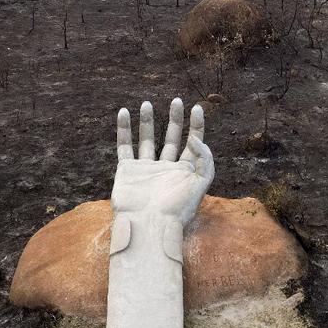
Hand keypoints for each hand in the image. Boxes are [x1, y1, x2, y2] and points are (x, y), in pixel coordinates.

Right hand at [112, 98, 212, 225]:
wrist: (148, 227)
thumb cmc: (176, 210)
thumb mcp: (200, 184)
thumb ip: (204, 159)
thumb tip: (194, 139)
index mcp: (185, 172)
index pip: (193, 143)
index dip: (196, 125)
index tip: (196, 107)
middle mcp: (166, 168)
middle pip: (171, 138)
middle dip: (174, 119)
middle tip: (176, 100)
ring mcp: (145, 169)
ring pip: (147, 140)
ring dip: (148, 121)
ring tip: (147, 103)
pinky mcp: (127, 170)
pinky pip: (125, 146)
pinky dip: (123, 129)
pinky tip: (124, 113)